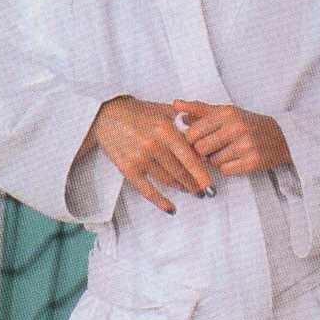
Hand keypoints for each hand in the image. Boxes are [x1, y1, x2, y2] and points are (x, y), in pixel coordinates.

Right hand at [88, 96, 214, 213]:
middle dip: (194, 184)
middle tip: (204, 191)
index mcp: (165, 130)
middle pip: (181, 172)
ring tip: (190, 191)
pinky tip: (171, 209)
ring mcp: (140, 158)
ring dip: (182, 188)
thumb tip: (205, 140)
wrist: (107, 115)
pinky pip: (147, 190)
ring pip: (168, 181)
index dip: (203, 175)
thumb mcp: (164, 110)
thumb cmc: (138, 112)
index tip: (212, 187)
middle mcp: (153, 145)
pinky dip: (160, 201)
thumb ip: (185, 122)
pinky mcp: (128, 169)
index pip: (190, 158)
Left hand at [173, 100, 291, 175]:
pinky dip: (228, 168)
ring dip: (216, 160)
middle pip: (200, 149)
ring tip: (229, 151)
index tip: (198, 139)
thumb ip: (198, 109)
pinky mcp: (253, 162)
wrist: (280, 137)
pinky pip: (225, 171)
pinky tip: (237, 159)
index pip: (192, 133)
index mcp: (227, 113)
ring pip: (212, 161)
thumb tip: (175, 104)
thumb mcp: (224, 112)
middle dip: (203, 151)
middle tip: (215, 146)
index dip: (191, 140)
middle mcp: (237, 128)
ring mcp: (246, 146)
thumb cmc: (246, 124)